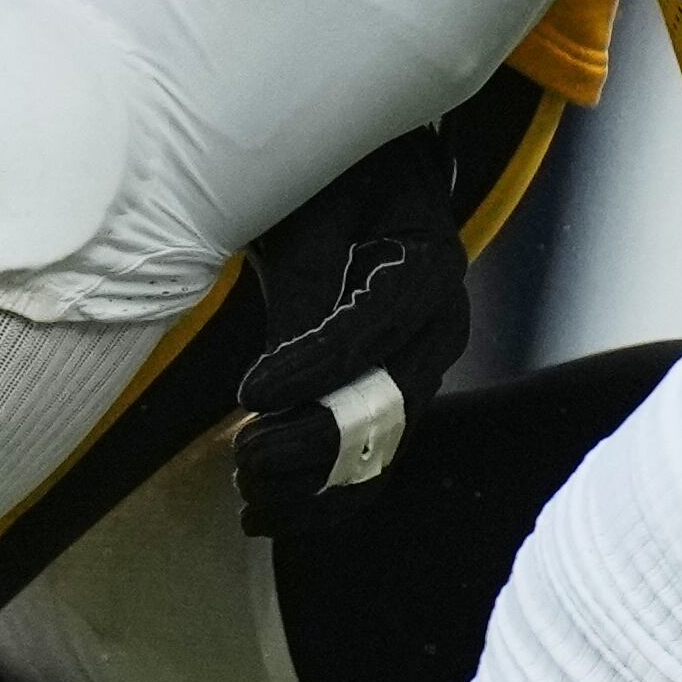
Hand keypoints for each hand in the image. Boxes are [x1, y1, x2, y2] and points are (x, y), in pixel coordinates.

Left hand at [232, 118, 478, 533]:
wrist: (363, 167)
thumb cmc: (332, 171)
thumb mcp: (313, 205)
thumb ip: (306, 281)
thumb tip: (274, 385)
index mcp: (429, 264)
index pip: (370, 332)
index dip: (309, 370)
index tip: (248, 395)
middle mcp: (439, 325)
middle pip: (386, 407)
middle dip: (312, 445)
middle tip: (241, 459)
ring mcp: (420, 365)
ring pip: (380, 449)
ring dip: (313, 485)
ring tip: (245, 496)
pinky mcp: (392, 392)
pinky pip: (368, 459)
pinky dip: (321, 496)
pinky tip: (264, 515)